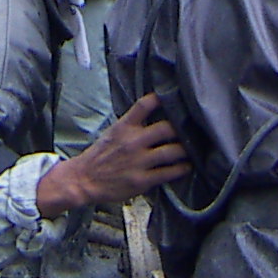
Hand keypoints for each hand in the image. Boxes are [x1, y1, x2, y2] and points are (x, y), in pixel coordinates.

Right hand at [35, 93, 189, 215]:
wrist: (85, 179)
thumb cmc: (100, 155)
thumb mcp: (113, 133)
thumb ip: (132, 125)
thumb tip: (153, 116)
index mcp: (124, 126)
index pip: (144, 105)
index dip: (161, 98)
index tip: (173, 97)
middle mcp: (133, 141)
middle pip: (166, 128)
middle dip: (181, 129)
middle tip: (191, 130)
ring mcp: (139, 161)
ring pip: (172, 151)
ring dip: (185, 150)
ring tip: (193, 150)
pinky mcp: (142, 180)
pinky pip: (168, 173)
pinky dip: (181, 169)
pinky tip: (186, 167)